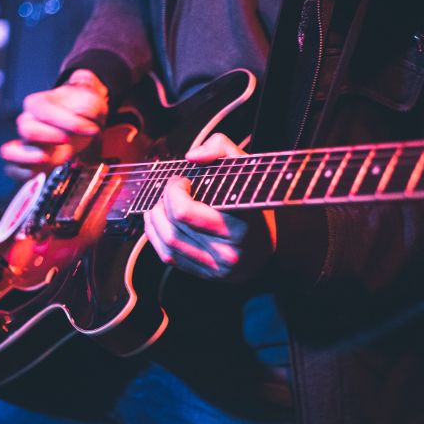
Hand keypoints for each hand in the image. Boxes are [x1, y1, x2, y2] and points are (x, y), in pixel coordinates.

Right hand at [0, 69, 108, 178]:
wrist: (82, 116)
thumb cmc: (82, 106)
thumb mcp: (90, 100)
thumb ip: (89, 108)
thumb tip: (89, 126)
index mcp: (38, 103)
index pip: (45, 111)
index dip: (70, 122)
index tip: (91, 129)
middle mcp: (28, 121)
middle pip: (26, 130)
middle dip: (50, 137)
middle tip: (68, 140)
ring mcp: (28, 142)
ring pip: (10, 152)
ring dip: (29, 158)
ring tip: (46, 159)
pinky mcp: (33, 160)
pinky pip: (14, 170)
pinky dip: (23, 174)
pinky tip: (40, 173)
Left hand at [143, 133, 276, 281]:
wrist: (268, 248)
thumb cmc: (256, 204)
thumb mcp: (248, 169)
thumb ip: (222, 149)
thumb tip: (191, 156)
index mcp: (241, 224)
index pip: (186, 212)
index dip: (174, 191)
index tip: (182, 180)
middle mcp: (228, 250)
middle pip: (174, 225)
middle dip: (163, 200)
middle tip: (172, 189)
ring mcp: (215, 266)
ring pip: (167, 241)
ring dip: (156, 217)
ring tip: (164, 203)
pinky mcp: (205, 274)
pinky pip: (167, 256)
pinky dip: (156, 235)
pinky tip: (160, 220)